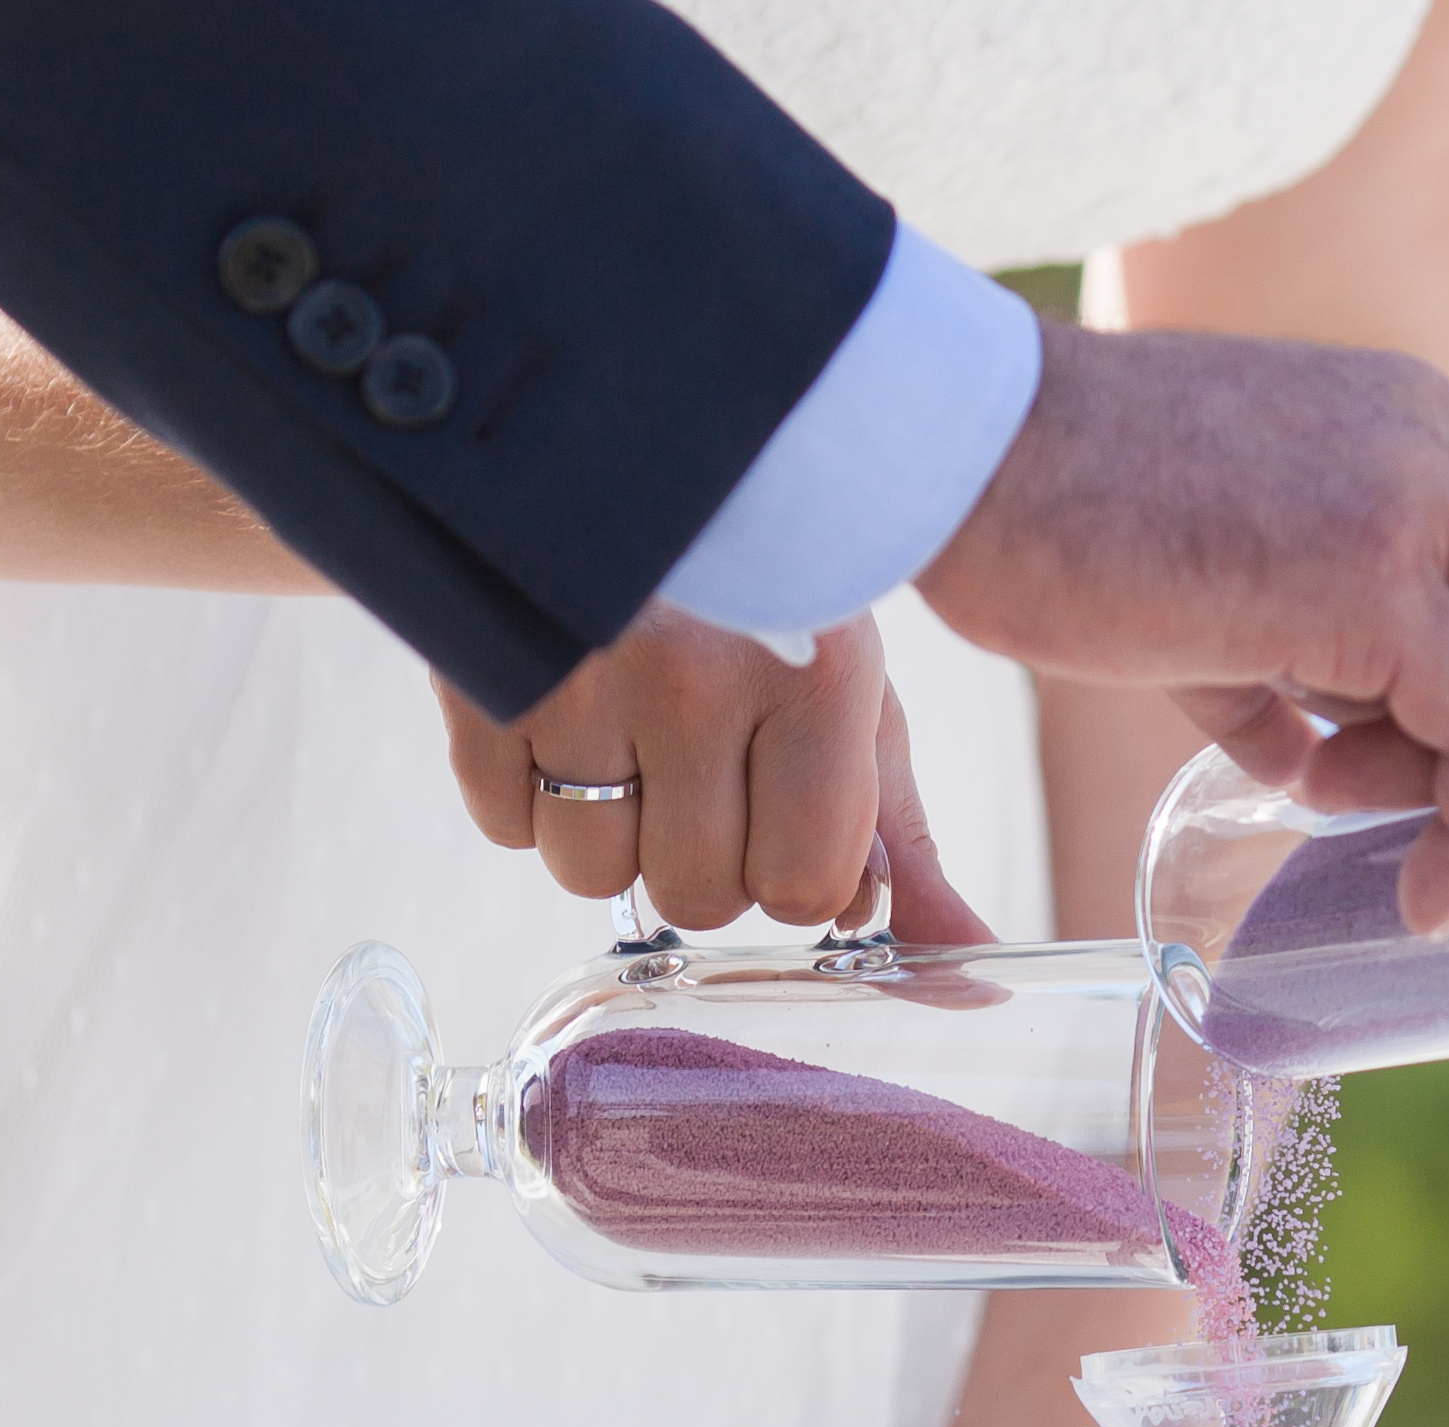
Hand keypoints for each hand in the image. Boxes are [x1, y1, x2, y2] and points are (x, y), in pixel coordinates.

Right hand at [441, 605, 990, 938]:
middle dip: (701, 854)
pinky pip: (502, 823)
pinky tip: (560, 714)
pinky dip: (526, 795)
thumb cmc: (761, 583)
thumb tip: (966, 971)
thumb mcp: (850, 687)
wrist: (625, 434)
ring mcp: (581, 675)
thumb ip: (900, 837)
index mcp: (815, 681)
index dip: (792, 870)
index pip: (808, 890)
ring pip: (590, 875)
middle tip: (699, 759)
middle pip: (697, 897)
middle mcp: (698, 681)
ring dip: (609, 832)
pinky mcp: (481, 671)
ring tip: (626, 734)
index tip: (780, 805)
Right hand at [921, 320, 1448, 933]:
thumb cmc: (1049, 506)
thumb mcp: (1220, 562)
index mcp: (1409, 421)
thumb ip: (1296, 647)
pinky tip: (1413, 884)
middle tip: (1387, 759)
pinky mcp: (1369, 587)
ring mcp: (1410, 509)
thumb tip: (1316, 760)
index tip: (1439, 731)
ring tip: (1338, 783)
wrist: (954, 448)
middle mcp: (1434, 448)